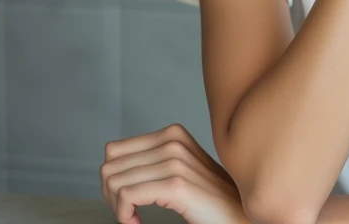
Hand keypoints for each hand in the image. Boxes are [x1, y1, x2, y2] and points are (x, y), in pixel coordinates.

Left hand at [101, 123, 246, 223]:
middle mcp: (173, 142)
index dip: (113, 178)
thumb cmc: (209, 198)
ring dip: (117, 207)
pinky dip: (124, 215)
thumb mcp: (178, 169)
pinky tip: (137, 222)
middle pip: (109, 167)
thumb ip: (152, 160)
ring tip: (134, 217)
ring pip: (114, 182)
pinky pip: (126, 196)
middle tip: (129, 210)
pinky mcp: (177, 185)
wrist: (238, 214)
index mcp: (172, 134)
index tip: (128, 198)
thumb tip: (110, 168)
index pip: (113, 150)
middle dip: (111, 195)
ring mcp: (176, 162)